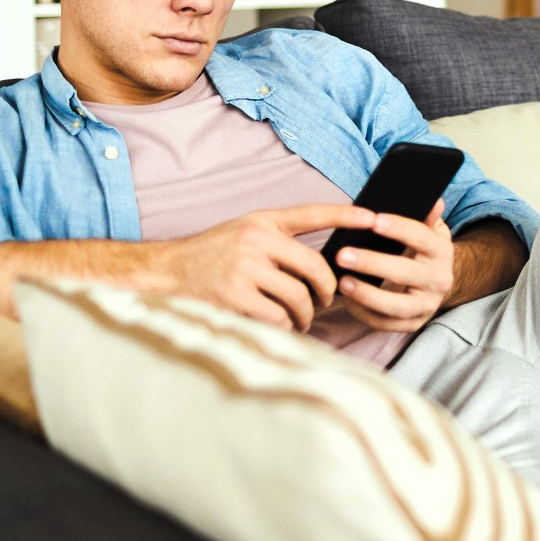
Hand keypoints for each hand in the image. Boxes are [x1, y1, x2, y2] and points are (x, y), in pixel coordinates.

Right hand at [151, 204, 375, 330]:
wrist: (166, 273)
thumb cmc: (211, 257)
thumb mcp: (244, 234)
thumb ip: (278, 241)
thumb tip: (321, 265)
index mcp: (262, 221)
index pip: (312, 213)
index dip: (345, 215)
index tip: (373, 217)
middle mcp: (256, 240)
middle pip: (314, 267)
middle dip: (326, 291)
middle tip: (324, 301)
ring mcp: (245, 268)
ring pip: (298, 296)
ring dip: (305, 315)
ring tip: (301, 319)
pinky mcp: (235, 296)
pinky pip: (278, 317)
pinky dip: (284, 326)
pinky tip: (279, 326)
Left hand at [334, 197, 455, 332]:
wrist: (438, 282)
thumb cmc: (425, 250)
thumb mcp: (431, 229)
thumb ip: (427, 216)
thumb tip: (433, 200)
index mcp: (442, 252)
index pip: (422, 238)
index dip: (398, 229)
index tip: (373, 221)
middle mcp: (439, 280)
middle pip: (405, 273)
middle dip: (372, 264)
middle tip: (343, 255)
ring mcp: (427, 305)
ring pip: (397, 305)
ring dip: (367, 295)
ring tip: (342, 282)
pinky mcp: (414, 323)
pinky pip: (387, 323)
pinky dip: (365, 314)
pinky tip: (347, 301)